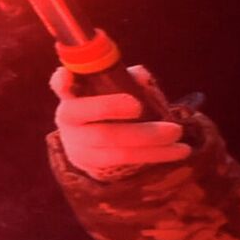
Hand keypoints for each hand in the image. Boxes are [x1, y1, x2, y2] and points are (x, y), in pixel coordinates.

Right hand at [51, 66, 189, 179]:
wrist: (88, 143)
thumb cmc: (104, 107)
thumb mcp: (111, 89)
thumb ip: (125, 79)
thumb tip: (140, 77)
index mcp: (71, 96)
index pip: (60, 86)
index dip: (62, 81)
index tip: (68, 75)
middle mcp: (70, 121)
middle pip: (91, 117)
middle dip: (120, 113)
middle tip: (150, 110)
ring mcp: (79, 145)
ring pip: (113, 145)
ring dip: (149, 140)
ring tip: (177, 134)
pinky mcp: (92, 163)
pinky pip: (125, 160)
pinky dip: (156, 154)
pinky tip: (180, 151)